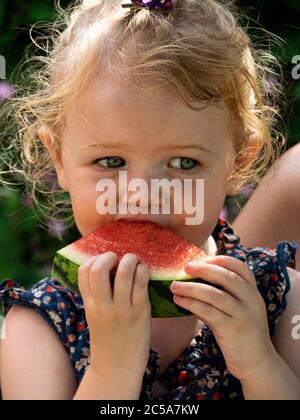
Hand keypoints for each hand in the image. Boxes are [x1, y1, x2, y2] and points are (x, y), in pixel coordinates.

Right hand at [78, 252, 151, 376]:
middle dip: (109, 256)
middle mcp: (103, 305)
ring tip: (135, 261)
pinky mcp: (140, 311)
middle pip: (99, 269)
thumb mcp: (94, 315)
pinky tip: (144, 270)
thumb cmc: (108, 338)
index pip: (83, 271)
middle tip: (119, 258)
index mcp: (89, 304)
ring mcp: (121, 309)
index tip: (105, 260)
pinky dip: (143, 270)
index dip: (94, 259)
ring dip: (130, 259)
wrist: (118, 366)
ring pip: (124, 273)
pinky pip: (141, 283)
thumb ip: (97, 295)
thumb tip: (106, 268)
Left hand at [170, 255, 276, 382]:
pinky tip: (179, 301)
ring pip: (215, 294)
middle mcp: (251, 300)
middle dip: (204, 269)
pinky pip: (208, 312)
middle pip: (227, 277)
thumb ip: (223, 294)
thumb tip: (194, 278)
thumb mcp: (238, 309)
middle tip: (186, 267)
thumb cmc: (241, 331)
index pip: (241, 267)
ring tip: (174, 286)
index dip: (221, 260)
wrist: (257, 362)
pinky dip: (191, 304)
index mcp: (253, 292)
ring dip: (191, 288)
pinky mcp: (232, 329)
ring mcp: (243, 315)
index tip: (203, 258)